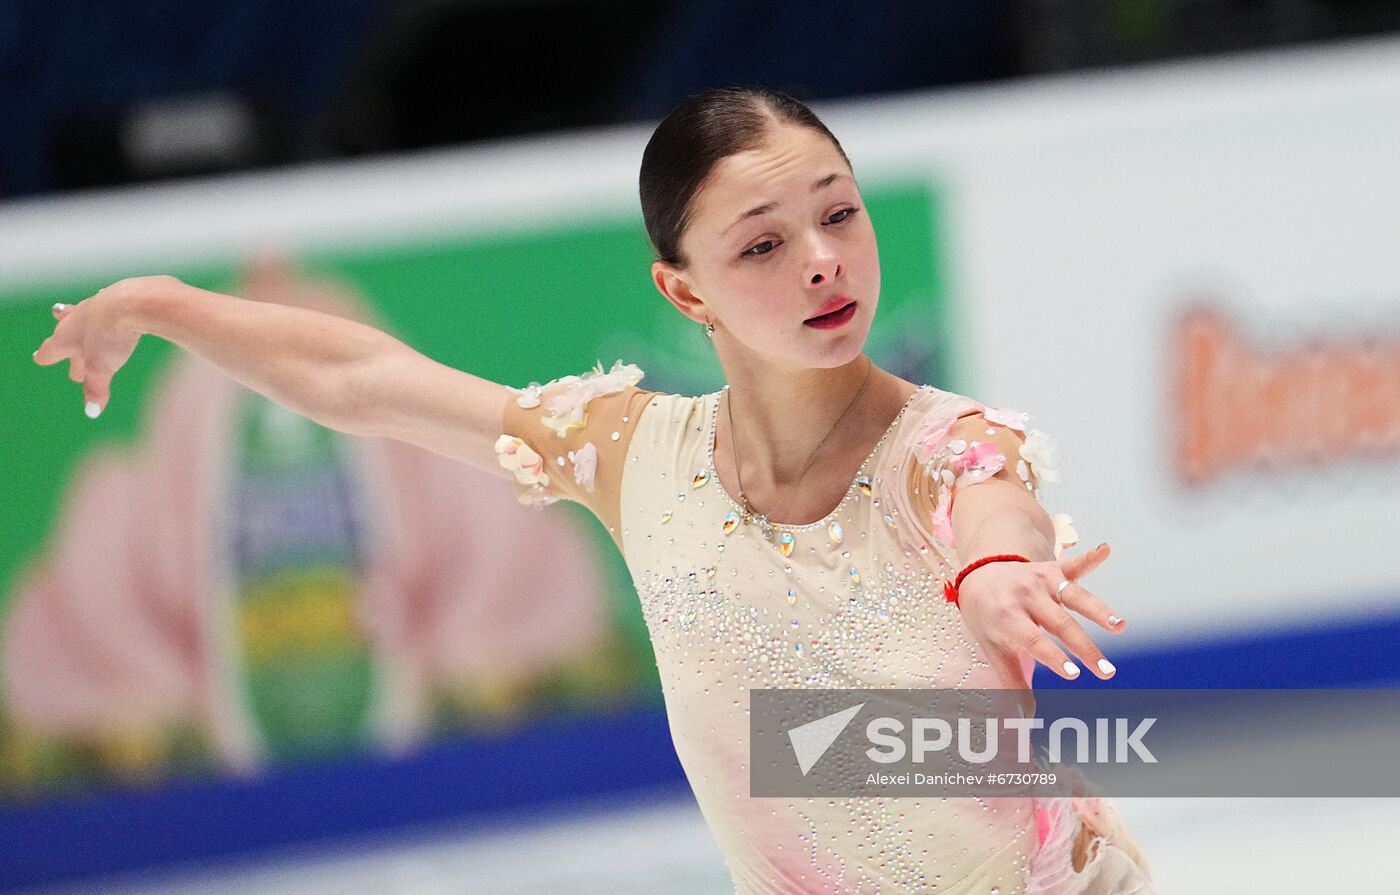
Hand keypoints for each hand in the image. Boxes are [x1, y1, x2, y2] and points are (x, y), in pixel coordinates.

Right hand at [32, 276, 169, 417]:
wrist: (135, 301)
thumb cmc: (112, 335)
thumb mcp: (103, 368)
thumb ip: (96, 389)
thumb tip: (92, 412)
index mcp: (67, 337)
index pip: (51, 350)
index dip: (47, 356)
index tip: (41, 358)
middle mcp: (78, 319)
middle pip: (67, 333)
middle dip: (68, 345)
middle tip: (68, 353)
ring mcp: (97, 305)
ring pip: (83, 314)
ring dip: (81, 321)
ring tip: (77, 319)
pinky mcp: (119, 295)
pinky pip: (107, 303)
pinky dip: (108, 309)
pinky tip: (114, 305)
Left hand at [956, 543, 1125, 691]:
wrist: (978, 574)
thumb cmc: (988, 619)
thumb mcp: (993, 649)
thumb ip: (1011, 683)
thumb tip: (1023, 720)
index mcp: (1007, 617)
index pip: (1034, 640)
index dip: (1053, 657)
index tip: (1074, 675)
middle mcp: (1026, 596)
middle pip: (1060, 624)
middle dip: (1084, 648)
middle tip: (1106, 672)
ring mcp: (1041, 580)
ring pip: (1073, 595)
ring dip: (1098, 609)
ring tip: (1120, 625)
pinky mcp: (1054, 569)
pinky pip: (1073, 564)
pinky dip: (1090, 558)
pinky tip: (1106, 549)